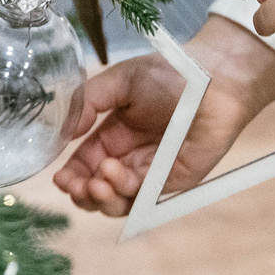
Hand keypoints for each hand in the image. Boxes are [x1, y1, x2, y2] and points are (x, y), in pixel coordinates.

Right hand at [52, 16, 274, 216]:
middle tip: (76, 186)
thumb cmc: (170, 73)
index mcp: (114, 134)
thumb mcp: (120, 81)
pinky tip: (114, 176)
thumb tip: (64, 132)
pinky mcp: (172, 181)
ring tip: (97, 182)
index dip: (70, 175)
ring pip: (117, 202)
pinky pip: (143, 201)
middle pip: (96, 189)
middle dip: (82, 193)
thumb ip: (89, 102)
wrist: (214, 78)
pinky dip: (124, 195)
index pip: (84, 163)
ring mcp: (151, 172)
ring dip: (100, 199)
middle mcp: (129, 157)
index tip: (60, 179)